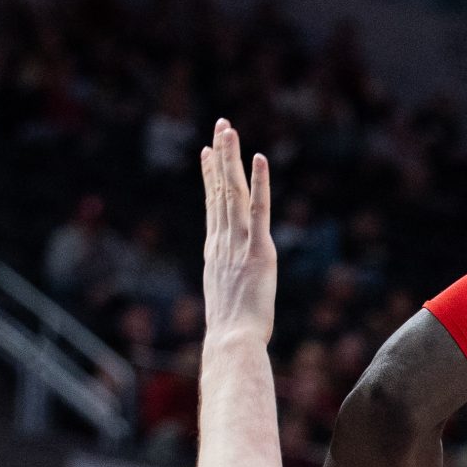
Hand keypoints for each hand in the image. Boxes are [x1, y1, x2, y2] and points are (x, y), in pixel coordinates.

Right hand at [200, 119, 275, 339]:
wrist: (231, 341)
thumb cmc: (230, 331)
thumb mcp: (225, 300)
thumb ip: (227, 284)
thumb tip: (229, 288)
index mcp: (215, 251)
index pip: (213, 205)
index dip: (210, 177)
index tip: (208, 152)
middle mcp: (223, 241)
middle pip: (220, 190)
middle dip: (219, 156)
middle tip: (221, 126)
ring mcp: (238, 243)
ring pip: (234, 192)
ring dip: (231, 158)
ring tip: (228, 129)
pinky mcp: (258, 250)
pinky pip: (259, 210)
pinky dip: (259, 182)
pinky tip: (258, 158)